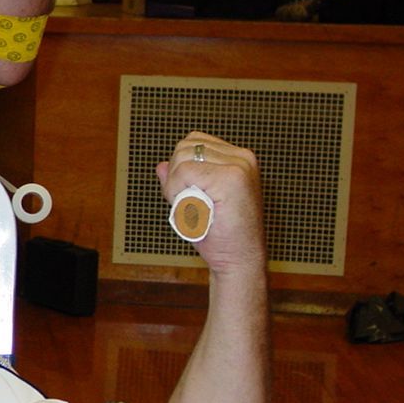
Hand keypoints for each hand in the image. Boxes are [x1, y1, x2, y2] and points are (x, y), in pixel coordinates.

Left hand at [155, 131, 263, 276]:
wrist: (239, 260)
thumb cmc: (219, 235)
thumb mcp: (195, 201)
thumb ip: (180, 180)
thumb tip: (161, 165)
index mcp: (239, 158)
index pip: (194, 141)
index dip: (180, 167)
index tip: (189, 193)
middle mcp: (242, 158)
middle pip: (185, 147)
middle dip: (175, 175)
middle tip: (187, 203)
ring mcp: (239, 166)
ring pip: (183, 158)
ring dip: (176, 185)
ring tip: (191, 206)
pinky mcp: (231, 178)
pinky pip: (184, 172)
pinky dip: (177, 191)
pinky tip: (190, 208)